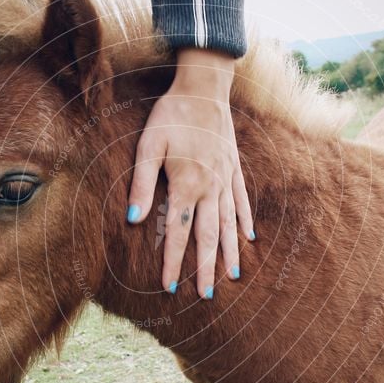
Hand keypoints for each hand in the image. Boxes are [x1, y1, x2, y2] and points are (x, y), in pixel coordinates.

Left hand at [127, 48, 254, 298]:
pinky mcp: (235, 168)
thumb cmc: (171, 115)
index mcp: (187, 185)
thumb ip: (142, 183)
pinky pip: (242, 201)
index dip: (174, 262)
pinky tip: (249, 237)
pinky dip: (245, 221)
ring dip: (230, 252)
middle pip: (209, 236)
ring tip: (234, 276)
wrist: (204, 87)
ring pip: (229, 224)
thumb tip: (135, 219)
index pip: (179, 233)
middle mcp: (210, 188)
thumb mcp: (148, 145)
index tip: (171, 287)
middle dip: (207, 268)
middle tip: (208, 295)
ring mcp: (226, 179)